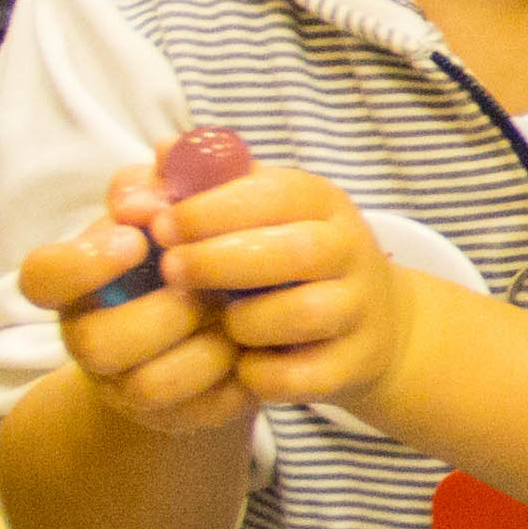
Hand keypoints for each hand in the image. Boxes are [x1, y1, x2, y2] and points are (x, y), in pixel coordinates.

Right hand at [19, 166, 255, 440]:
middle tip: (208, 287)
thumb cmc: (195, 251)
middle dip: (167, 311)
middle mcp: (87, 336)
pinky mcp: (175, 419)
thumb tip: (168, 151)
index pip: (40, 275)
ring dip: (207, 345)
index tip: (137, 239)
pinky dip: (237, 378)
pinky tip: (250, 351)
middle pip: (97, 342)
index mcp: (78, 280)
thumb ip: (171, 180)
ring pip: (151, 384)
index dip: (82, 262)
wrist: (233, 319)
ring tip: (234, 318)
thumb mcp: (183, 210)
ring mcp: (126, 385)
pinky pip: (203, 410)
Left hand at [146, 162, 416, 412]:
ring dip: (243, 321)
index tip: (162, 226)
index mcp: (323, 202)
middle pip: (292, 252)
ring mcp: (359, 308)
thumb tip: (160, 152)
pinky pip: (300, 375)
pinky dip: (260, 373)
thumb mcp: (250, 209)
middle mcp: (351, 249)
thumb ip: (197, 181)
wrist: (367, 322)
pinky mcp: (356, 363)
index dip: (212, 209)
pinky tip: (242, 363)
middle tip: (172, 272)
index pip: (275, 194)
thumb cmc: (282, 256)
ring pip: (300, 314)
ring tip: (219, 322)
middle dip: (219, 262)